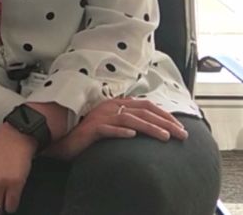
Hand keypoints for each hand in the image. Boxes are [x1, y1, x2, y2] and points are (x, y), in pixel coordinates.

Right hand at [43, 98, 188, 160]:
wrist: (61, 138)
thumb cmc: (86, 133)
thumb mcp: (110, 124)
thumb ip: (125, 120)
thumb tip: (146, 124)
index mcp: (116, 104)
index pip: (146, 105)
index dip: (165, 115)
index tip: (179, 127)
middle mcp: (110, 107)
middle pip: (143, 111)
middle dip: (165, 122)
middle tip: (182, 135)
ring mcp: (101, 117)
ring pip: (130, 119)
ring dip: (149, 128)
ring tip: (165, 137)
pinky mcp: (91, 129)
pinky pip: (108, 129)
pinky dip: (121, 132)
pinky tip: (132, 136)